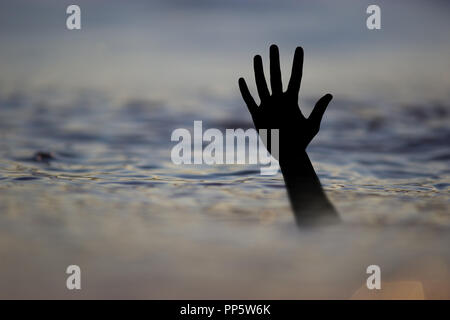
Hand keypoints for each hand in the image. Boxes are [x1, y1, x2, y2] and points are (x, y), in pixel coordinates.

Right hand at [238, 45, 332, 160]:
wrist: (288, 154)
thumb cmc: (302, 141)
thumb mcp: (312, 125)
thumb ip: (319, 109)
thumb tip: (329, 94)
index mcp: (292, 101)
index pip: (295, 77)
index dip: (297, 63)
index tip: (299, 48)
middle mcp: (279, 100)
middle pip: (276, 76)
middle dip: (275, 61)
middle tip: (273, 46)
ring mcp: (267, 107)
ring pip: (262, 84)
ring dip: (259, 71)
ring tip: (257, 56)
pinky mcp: (257, 116)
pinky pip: (249, 101)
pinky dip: (245, 91)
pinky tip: (242, 79)